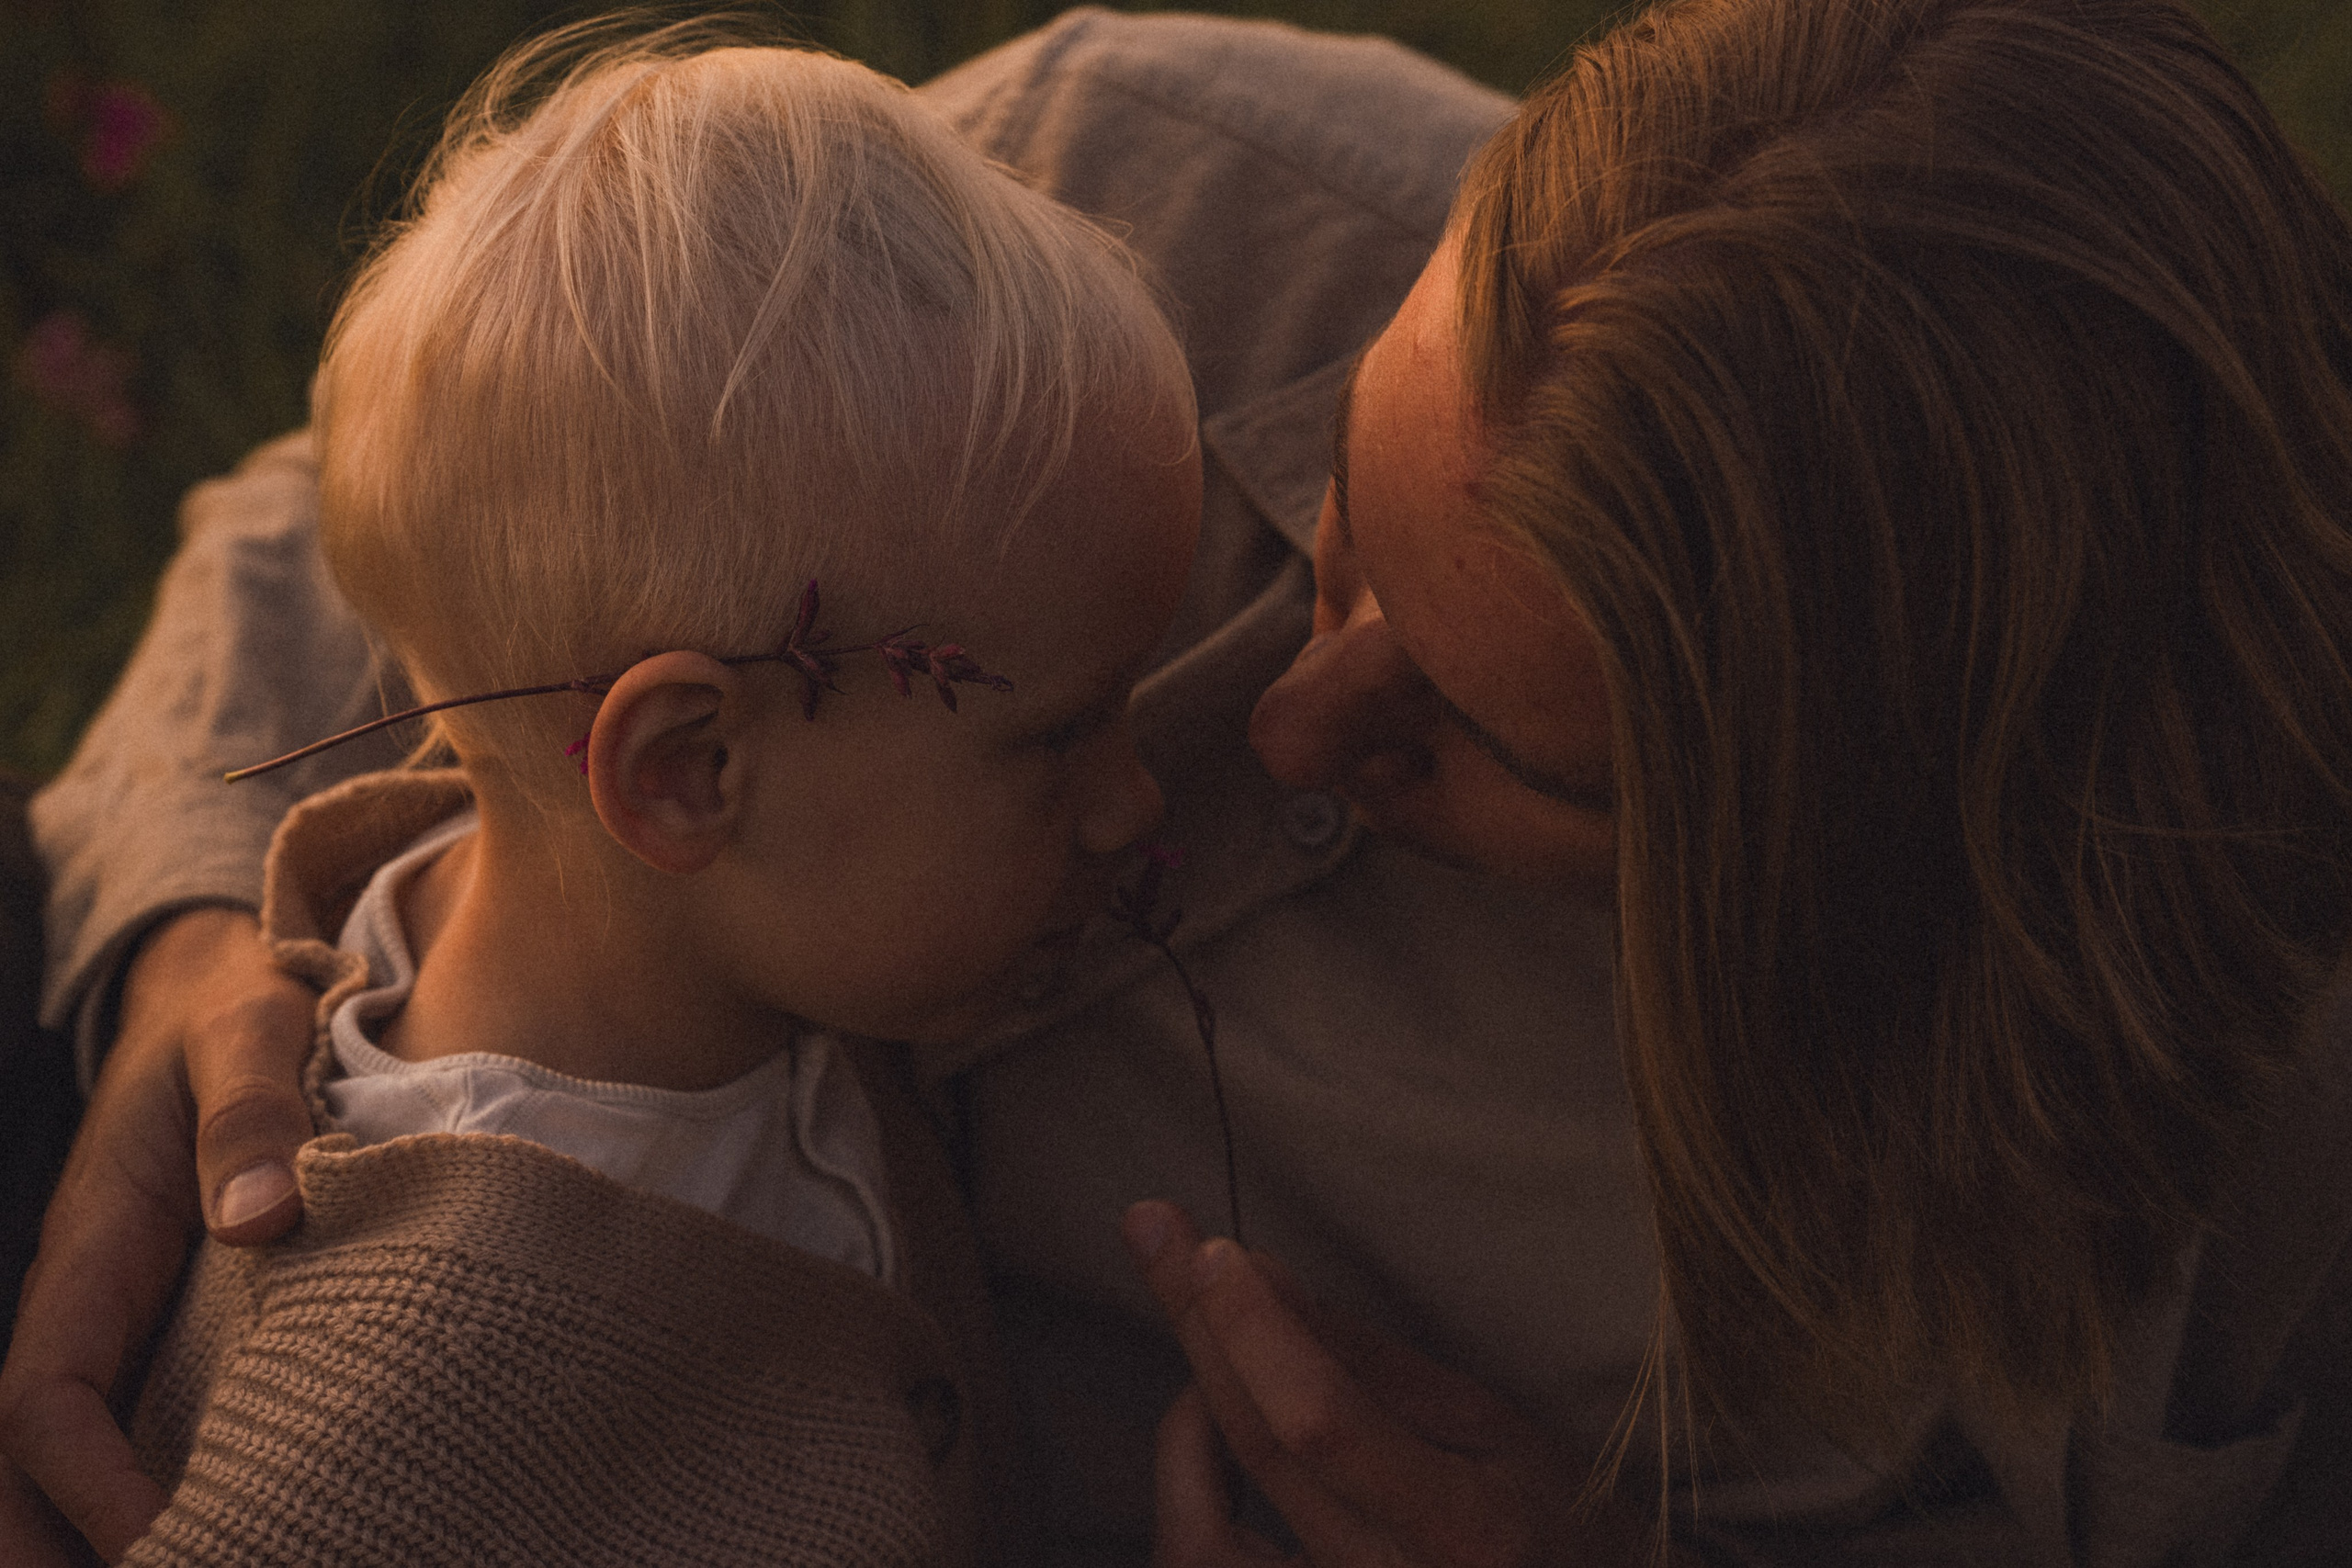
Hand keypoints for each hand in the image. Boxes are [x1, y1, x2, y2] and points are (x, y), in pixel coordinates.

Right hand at [0, 907, 314, 1561]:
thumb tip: (261, 1217)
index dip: (87, 1483)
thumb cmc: (244, 1009)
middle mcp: (98, 1299)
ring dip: (112, 1533)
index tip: (162, 1538)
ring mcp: (136, 1316)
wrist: (235, 986)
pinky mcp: (187, 1319)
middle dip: (62, 1547)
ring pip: (90, 1451)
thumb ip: (253, 1110)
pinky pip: (155, 1419)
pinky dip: (175, 1486)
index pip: (43, 1399)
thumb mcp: (251, 1031)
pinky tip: (246, 1524)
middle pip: (37, 1461)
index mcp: (93, 1246)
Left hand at [1124, 1200, 1682, 1567]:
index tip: (1215, 1248)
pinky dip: (1194, 1475)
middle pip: (1259, 1450)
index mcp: (1466, 1535)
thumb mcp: (1495, 1427)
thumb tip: (1261, 1280)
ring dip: (1192, 1402)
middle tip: (1158, 1230)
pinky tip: (1210, 1411)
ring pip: (1204, 1519)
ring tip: (1203, 1325)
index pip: (1327, 1426)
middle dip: (1200, 1325)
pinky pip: (1203, 1553)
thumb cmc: (1552, 1521)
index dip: (1260, 1333)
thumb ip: (1371, 1365)